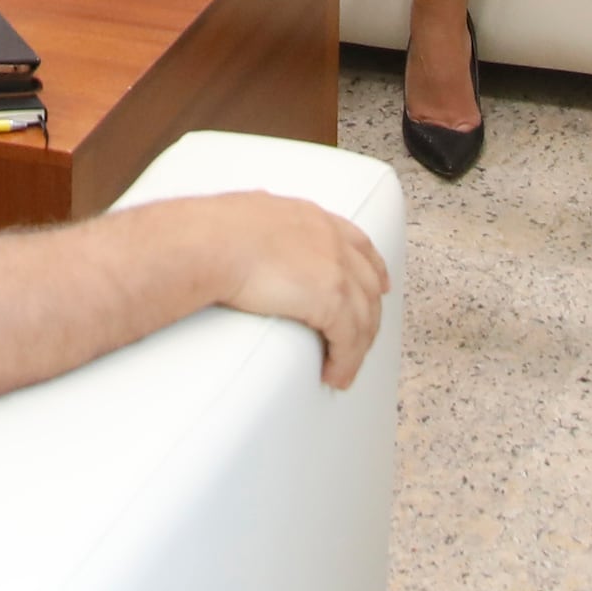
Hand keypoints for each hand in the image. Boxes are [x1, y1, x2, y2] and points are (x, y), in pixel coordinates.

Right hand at [176, 191, 388, 389]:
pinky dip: (345, 362)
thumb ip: (260, 224)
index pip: (358, 243)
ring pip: (364, 317)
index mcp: (311, 218)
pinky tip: (336, 375)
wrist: (211, 243)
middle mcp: (331, 240)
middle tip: (364, 339)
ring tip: (343, 370)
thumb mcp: (246, 215)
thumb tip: (247, 227)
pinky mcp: (332, 300)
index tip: (380, 283)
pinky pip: (349, 341)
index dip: (373, 267)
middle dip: (370, 315)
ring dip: (356, 348)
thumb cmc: (213, 233)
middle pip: (367, 284)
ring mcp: (336, 269)